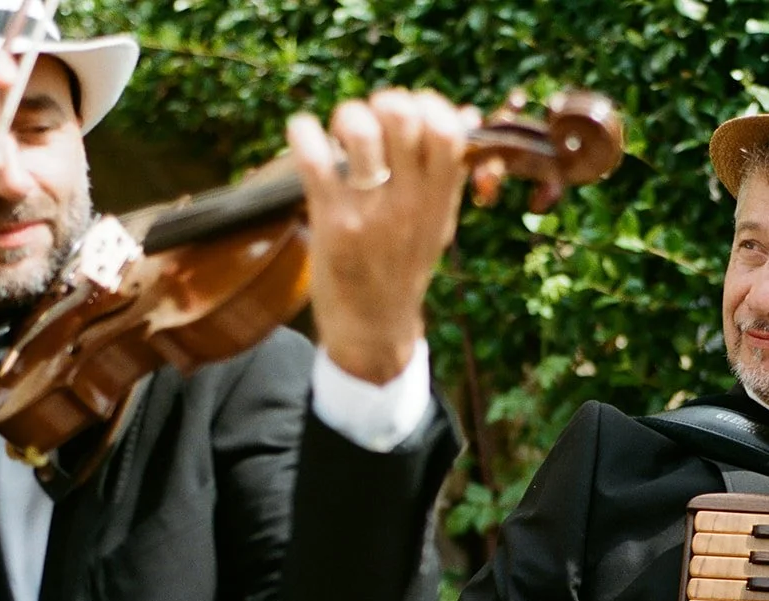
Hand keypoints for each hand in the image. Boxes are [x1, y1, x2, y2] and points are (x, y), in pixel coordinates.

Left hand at [285, 89, 470, 384]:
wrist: (373, 329)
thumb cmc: (403, 269)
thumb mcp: (438, 223)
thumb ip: (449, 172)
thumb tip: (464, 114)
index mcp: (440, 200)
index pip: (447, 129)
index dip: (427, 105)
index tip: (410, 113)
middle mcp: (409, 203)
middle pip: (402, 117)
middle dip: (381, 103)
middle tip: (370, 121)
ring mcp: (370, 213)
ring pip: (359, 130)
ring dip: (344, 116)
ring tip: (338, 134)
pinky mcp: (332, 222)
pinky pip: (313, 158)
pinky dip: (303, 133)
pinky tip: (304, 136)